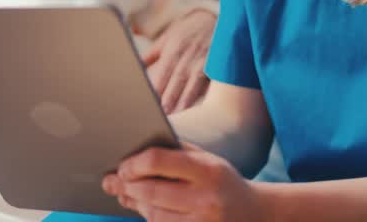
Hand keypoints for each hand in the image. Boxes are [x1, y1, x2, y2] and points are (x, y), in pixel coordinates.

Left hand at [102, 143, 266, 221]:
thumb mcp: (206, 159)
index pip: (159, 161)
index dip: (134, 164)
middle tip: (112, 181)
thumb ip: (174, 152)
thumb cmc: (221, 180)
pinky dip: (150, 219)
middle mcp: (206, 198)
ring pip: (154, 215)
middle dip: (127, 186)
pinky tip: (142, 209)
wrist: (254, 213)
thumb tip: (134, 154)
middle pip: (151, 192)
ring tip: (125, 194)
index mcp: (207, 170)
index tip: (123, 166)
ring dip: (134, 204)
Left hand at [143, 9, 214, 112]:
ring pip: (192, 86)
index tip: (149, 105)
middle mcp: (187, 56)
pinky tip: (201, 110)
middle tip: (162, 119)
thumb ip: (151, 54)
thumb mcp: (167, 38)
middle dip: (169, 101)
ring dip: (184, 102)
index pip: (162, 75)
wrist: (214, 18)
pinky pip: (209, 82)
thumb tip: (135, 67)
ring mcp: (203, 61)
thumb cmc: (187, 32)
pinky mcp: (216, 65)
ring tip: (178, 118)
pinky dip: (204, 95)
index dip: (156, 91)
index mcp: (172, 50)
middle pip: (176, 83)